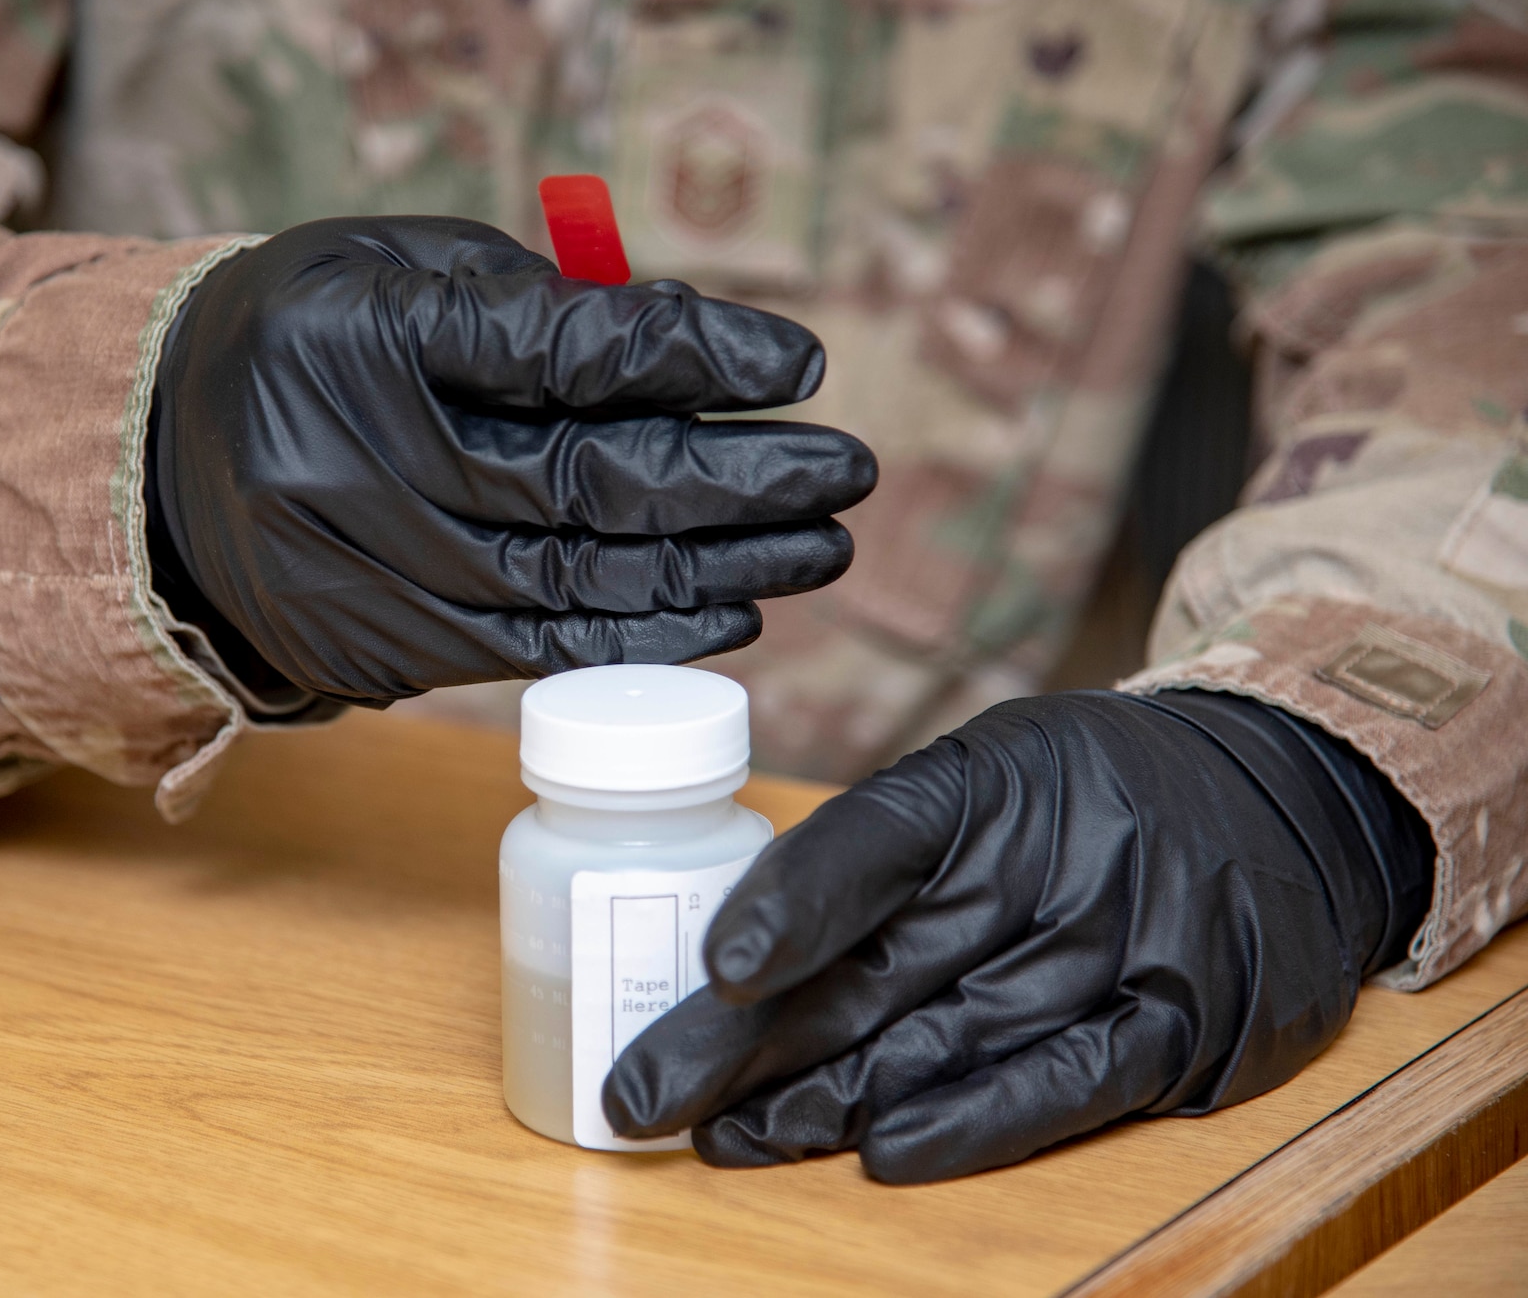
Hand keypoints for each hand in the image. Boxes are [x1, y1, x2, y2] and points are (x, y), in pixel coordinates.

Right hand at [149, 217, 873, 704]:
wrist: (154, 467)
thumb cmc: (306, 338)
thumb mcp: (397, 269)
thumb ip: (532, 303)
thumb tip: (691, 347)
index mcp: (362, 333)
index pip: (558, 351)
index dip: (690, 360)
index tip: (800, 366)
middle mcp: (358, 463)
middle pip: (584, 482)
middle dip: (734, 482)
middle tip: (845, 473)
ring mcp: (362, 573)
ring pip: (573, 583)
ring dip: (713, 571)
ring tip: (816, 550)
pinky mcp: (373, 649)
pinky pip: (532, 654)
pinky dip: (637, 635)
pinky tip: (725, 612)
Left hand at [603, 690, 1433, 1181]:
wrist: (1283, 797)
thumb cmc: (1089, 797)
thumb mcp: (988, 775)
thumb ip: (879, 855)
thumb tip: (745, 956)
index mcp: (984, 784)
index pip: (872, 839)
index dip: (791, 903)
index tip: (720, 971)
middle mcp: (1050, 860)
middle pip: (877, 964)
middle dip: (748, 1041)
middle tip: (644, 1093)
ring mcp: (1118, 944)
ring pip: (947, 1036)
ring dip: (826, 1100)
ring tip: (724, 1136)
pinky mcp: (1179, 1025)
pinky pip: (1065, 1082)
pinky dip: (973, 1122)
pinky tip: (887, 1152)